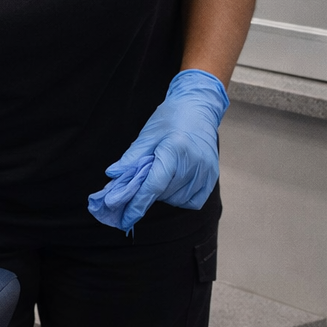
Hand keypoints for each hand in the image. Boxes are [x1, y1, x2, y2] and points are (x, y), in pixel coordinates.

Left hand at [88, 69, 228, 232]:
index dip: (137, 204)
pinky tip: (173, 184)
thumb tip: (113, 176)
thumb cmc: (171, 118)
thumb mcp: (147, 134)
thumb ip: (131, 158)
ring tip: (160, 176)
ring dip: (163, 195)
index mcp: (175, 150)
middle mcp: (194, 163)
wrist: (199, 108)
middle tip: (138, 185)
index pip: (153, 185)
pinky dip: (180, 198)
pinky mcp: (213, 176)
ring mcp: (206, 171)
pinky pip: (194, 200)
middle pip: (164, 193)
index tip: (123, 218)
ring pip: (178, 199)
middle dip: (147, 194)